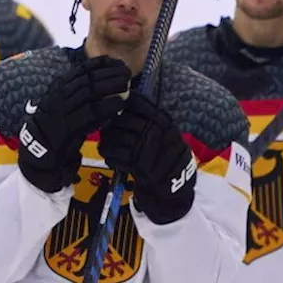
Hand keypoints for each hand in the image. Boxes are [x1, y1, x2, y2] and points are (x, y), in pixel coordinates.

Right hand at [18, 55, 130, 192]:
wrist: (40, 151)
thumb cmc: (60, 127)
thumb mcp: (70, 105)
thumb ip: (83, 93)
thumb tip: (107, 80)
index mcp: (59, 87)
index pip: (81, 70)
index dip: (101, 64)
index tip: (117, 62)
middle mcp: (59, 95)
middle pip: (87, 79)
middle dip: (108, 73)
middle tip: (126, 72)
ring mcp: (61, 110)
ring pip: (89, 92)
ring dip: (110, 86)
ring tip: (126, 85)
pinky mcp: (66, 126)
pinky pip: (89, 113)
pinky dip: (106, 107)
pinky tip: (118, 104)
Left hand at [98, 91, 196, 224]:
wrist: (176, 181)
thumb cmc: (168, 153)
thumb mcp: (166, 130)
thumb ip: (148, 116)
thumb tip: (121, 102)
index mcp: (161, 119)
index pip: (135, 101)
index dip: (122, 103)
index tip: (118, 110)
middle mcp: (153, 129)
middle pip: (120, 119)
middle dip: (111, 125)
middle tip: (109, 131)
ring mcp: (144, 146)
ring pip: (112, 136)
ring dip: (106, 141)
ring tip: (108, 146)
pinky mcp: (135, 162)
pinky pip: (112, 153)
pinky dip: (109, 155)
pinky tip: (112, 157)